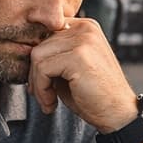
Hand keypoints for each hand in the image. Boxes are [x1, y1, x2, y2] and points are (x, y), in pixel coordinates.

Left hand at [27, 18, 138, 132]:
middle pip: (39, 45)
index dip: (39, 61)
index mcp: (85, 27)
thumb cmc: (94, 96)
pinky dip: (41, 89)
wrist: (118, 115)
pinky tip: (52, 103)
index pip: (46, 35)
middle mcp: (86, 28)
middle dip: (35, 75)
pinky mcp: (78, 56)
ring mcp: (83, 40)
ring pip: (37, 55)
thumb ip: (53, 56)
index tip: (42, 84)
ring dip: (37, 83)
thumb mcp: (70, 70)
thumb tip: (23, 54)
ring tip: (48, 101)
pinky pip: (42, 69)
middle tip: (44, 97)